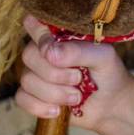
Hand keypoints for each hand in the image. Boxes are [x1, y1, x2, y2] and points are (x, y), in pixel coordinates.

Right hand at [17, 14, 132, 132]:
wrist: (111, 105)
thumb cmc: (108, 74)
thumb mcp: (103, 57)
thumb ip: (78, 51)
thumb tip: (49, 53)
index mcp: (59, 35)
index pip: (34, 23)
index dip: (39, 35)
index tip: (54, 50)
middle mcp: (43, 51)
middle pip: (29, 55)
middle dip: (54, 73)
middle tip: (78, 79)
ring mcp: (36, 73)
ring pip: (26, 80)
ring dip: (54, 93)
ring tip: (76, 97)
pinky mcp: (33, 95)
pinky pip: (22, 98)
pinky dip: (40, 107)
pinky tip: (58, 111)